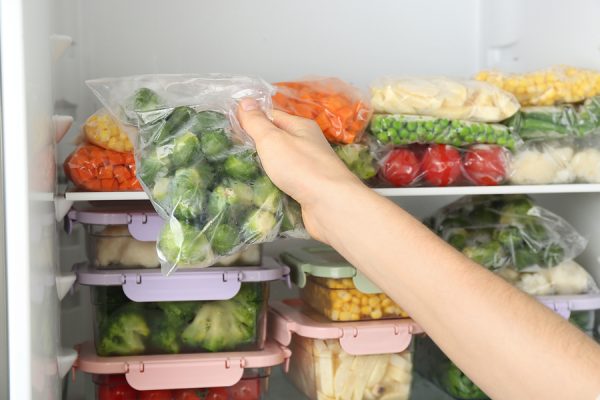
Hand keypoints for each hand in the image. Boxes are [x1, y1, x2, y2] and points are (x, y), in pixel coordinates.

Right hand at [237, 98, 361, 241]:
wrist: (330, 204)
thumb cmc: (301, 167)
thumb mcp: (272, 139)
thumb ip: (257, 122)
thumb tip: (245, 100)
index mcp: (301, 127)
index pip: (271, 116)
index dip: (251, 120)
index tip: (229, 129)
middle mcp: (307, 144)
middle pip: (276, 141)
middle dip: (255, 146)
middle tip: (230, 153)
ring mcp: (309, 168)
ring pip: (280, 164)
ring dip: (264, 168)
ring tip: (239, 173)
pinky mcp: (307, 190)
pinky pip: (285, 183)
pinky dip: (273, 185)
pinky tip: (259, 190)